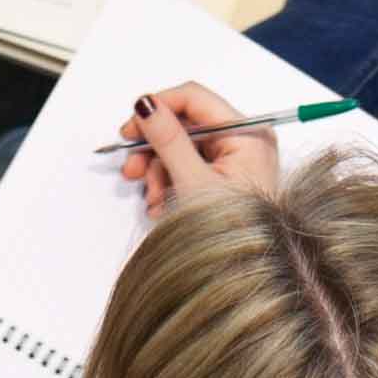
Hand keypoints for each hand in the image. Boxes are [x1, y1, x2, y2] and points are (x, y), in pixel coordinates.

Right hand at [117, 81, 280, 217]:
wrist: (247, 278)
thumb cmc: (233, 233)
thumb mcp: (194, 183)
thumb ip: (168, 141)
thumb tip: (146, 105)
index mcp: (247, 134)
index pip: (194, 98)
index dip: (159, 107)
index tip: (130, 127)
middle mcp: (243, 142)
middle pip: (185, 126)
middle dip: (155, 150)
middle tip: (131, 170)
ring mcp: (234, 163)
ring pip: (181, 150)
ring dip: (159, 174)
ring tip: (154, 202)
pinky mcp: (224, 181)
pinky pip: (187, 169)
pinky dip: (169, 185)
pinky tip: (163, 208)